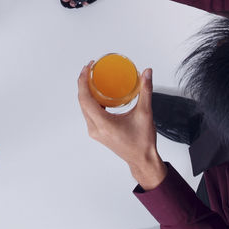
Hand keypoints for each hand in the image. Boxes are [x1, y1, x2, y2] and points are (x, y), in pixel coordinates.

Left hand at [76, 63, 166, 189]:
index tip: (88, 68)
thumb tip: (147, 73)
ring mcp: (95, 131)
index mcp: (104, 124)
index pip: (85, 99)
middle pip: (82, 101)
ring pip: (84, 107)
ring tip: (93, 78)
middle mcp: (95, 129)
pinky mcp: (97, 132)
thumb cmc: (142, 141)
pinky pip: (89, 112)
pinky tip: (98, 93)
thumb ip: (146, 91)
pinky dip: (91, 100)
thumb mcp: (145, 113)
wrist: (142, 159)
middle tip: (90, 69)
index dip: (83, 81)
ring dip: (86, 91)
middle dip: (83, 82)